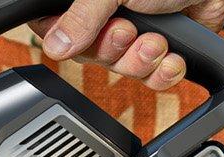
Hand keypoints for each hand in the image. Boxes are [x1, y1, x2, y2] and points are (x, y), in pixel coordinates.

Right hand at [27, 0, 223, 90]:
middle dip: (113, 50)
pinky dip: (162, 73)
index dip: (60, 37)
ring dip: (140, 62)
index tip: (76, 40)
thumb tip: (54, 46)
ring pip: (118, 67)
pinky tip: (172, 58)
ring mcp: (134, 30)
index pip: (51, 23)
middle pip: (86, 51)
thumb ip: (83, 16)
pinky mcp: (160, 48)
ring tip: (157, 43)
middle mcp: (107, 13)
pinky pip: (148, 77)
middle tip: (127, 32)